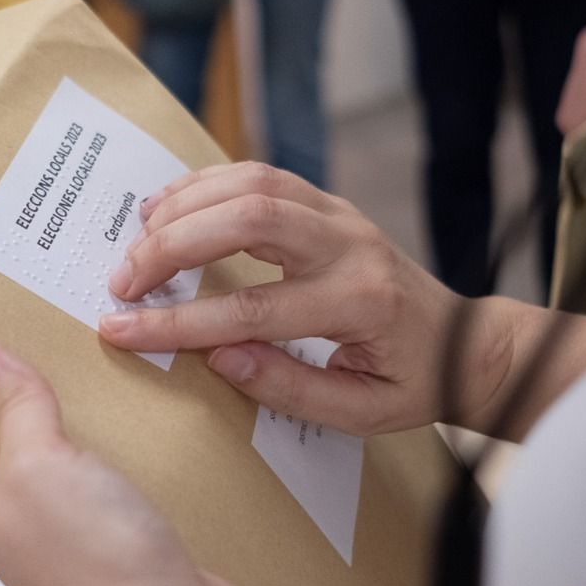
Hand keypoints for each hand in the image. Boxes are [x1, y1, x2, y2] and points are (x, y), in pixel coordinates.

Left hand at [0, 343, 261, 585]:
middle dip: (38, 378)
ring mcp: (76, 529)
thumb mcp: (37, 463)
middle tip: (57, 311)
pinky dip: (132, 439)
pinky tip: (153, 404)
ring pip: (75, 451)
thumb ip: (12, 407)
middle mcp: (20, 516)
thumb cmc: (92, 561)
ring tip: (110, 343)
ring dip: (91, 408)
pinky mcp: (129, 536)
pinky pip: (122, 473)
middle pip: (19, 431)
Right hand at [96, 163, 511, 436]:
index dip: (178, 322)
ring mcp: (340, 215)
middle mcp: (350, 246)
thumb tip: (218, 356)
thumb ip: (288, 388)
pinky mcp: (329, 203)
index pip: (251, 309)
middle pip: (248, 220)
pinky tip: (168, 207)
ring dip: (185, 204)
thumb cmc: (411, 382)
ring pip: (253, 182)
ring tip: (136, 239)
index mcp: (358, 304)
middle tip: (123, 281)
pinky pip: (261, 173)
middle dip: (172, 245)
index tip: (122, 330)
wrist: (463, 342)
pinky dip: (207, 183)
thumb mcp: (360, 412)